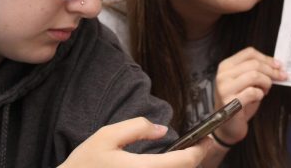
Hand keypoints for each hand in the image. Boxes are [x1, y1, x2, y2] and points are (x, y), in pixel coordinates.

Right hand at [59, 117, 210, 167]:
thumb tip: (163, 129)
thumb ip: (137, 127)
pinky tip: (167, 165)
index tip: (206, 138)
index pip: (184, 162)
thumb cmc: (84, 165)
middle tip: (199, 144)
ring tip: (184, 155)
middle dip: (195, 160)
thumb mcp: (106, 136)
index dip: (200, 149)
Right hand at [212, 47, 287, 144]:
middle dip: (272, 70)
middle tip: (282, 77)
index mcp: (226, 66)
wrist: (227, 126)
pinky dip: (260, 94)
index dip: (267, 58)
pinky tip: (257, 98)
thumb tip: (277, 65)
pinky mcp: (230, 102)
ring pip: (255, 75)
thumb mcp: (245, 82)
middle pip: (254, 64)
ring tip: (266, 90)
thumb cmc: (239, 102)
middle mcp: (223, 75)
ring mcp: (225, 88)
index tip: (279, 65)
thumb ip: (255, 71)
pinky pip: (253, 92)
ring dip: (266, 83)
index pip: (249, 53)